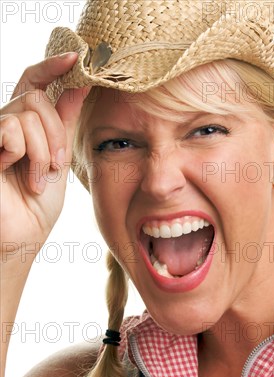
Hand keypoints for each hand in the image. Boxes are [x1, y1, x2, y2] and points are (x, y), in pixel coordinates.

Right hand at [0, 53, 88, 259]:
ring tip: (39, 180)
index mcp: (24, 124)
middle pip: (36, 99)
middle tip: (57, 166)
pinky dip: (24, 155)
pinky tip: (18, 176)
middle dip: (56, 134)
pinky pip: (10, 129)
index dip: (52, 66)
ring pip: (26, 115)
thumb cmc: (38, 204)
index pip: (33, 82)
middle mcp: (4, 123)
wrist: (23, 235)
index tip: (77, 57)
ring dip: (42, 152)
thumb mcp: (58, 157)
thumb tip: (80, 84)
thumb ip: (64, 121)